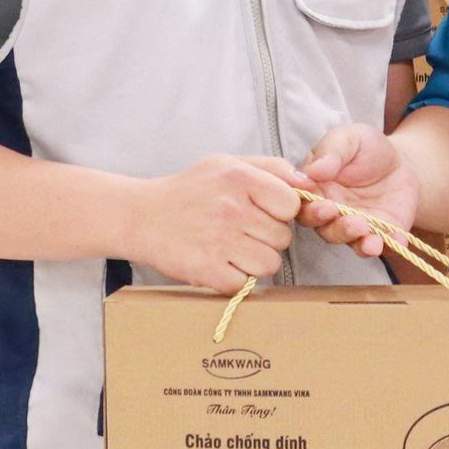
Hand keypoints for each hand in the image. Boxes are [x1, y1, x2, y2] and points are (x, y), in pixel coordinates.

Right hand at [127, 155, 306, 294]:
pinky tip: (221, 264)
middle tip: (242, 231)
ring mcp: (219, 241)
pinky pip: (246, 284)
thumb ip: (271, 167)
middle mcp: (231, 208)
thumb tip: (308, 182)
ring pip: (270, 264)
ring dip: (256, 261)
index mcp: (239, 177)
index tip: (264, 212)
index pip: (292, 203)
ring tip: (233, 249)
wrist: (141, 216)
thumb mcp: (227, 163)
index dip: (281, 211)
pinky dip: (236, 279)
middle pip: (282, 237)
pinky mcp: (207, 271)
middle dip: (267, 237)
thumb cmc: (190, 190)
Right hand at [300, 123, 421, 241]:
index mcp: (315, 190)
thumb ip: (331, 151)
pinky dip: (389, 246)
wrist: (399, 161)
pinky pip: (383, 246)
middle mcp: (331, 214)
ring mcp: (355, 228)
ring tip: (366, 233)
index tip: (319, 200)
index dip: (307, 205)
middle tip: (341, 214)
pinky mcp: (381, 235)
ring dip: (356, 240)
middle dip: (330, 224)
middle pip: (322, 227)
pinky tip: (397, 241)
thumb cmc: (365, 148)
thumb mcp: (349, 138)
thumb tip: (313, 170)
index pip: (302, 203)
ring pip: (349, 241)